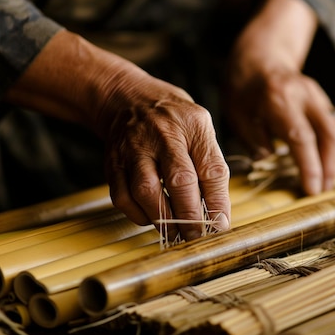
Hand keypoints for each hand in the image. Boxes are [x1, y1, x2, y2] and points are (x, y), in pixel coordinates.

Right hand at [100, 72, 230, 240]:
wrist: (127, 98)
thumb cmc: (172, 119)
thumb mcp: (201, 128)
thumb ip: (210, 165)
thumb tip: (218, 213)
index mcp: (193, 125)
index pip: (211, 168)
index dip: (218, 202)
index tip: (221, 225)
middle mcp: (163, 134)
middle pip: (179, 180)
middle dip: (190, 215)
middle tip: (197, 235)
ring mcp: (134, 148)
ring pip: (146, 190)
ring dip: (163, 219)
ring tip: (176, 232)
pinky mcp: (113, 162)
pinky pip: (122, 197)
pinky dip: (138, 215)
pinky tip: (151, 218)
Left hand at [224, 0, 334, 194]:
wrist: (260, 58)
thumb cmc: (243, 91)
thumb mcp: (236, 114)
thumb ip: (253, 139)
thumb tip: (271, 160)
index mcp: (279, 100)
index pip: (302, 138)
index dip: (310, 166)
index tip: (312, 190)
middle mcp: (305, 96)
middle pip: (331, 134)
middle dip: (330, 166)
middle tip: (322, 189)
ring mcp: (318, 96)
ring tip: (326, 180)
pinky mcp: (325, 100)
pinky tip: (330, 162)